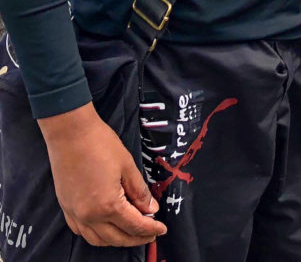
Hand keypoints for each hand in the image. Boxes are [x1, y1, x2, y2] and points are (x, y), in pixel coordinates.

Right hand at [38, 104, 166, 246]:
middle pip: (116, 238)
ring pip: (98, 239)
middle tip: (151, 233)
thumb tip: (151, 209)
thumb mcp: (128, 166)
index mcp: (107, 205)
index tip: (162, 229)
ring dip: (117, 240)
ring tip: (132, 232)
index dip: (150, 229)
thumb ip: (140, 191)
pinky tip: (108, 227)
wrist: (70, 134)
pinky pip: (82, 232)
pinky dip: (98, 235)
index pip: (134, 225)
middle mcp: (89, 216)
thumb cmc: (100, 144)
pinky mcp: (66, 208)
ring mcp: (74, 214)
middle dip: (136, 238)